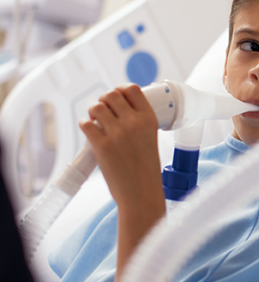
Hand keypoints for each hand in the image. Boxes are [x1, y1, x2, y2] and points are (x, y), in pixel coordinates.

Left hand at [79, 84, 161, 206]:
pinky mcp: (102, 146)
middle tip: (103, 110)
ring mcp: (117, 134)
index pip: (132, 89)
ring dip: (92, 111)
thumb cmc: (146, 169)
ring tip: (95, 121)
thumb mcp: (150, 138)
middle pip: (111, 95)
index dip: (120, 89)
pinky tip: (90, 131)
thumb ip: (138, 123)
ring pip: (97, 107)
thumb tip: (118, 109)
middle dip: (104, 100)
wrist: (141, 192)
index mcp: (149, 119)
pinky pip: (86, 124)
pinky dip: (85, 125)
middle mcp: (134, 123)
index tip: (116, 95)